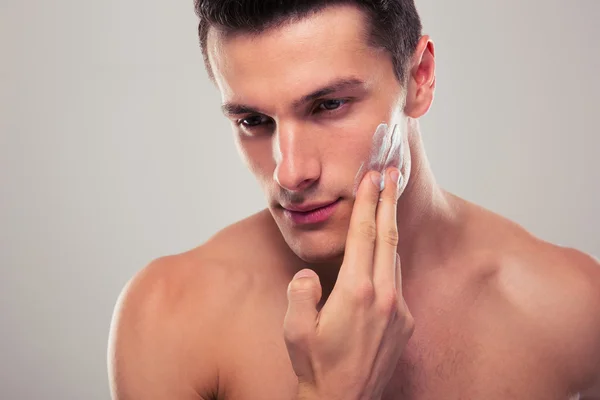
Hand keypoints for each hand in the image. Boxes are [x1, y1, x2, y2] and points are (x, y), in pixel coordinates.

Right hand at [284, 167, 413, 399]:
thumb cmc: (316, 366)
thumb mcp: (295, 329)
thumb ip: (300, 293)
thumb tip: (309, 276)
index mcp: (356, 292)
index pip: (364, 235)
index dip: (368, 202)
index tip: (373, 176)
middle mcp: (384, 296)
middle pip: (388, 236)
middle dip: (388, 201)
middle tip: (390, 172)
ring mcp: (398, 310)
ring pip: (395, 259)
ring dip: (390, 230)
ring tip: (385, 206)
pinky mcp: (405, 323)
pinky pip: (398, 282)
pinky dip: (390, 262)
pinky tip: (381, 259)